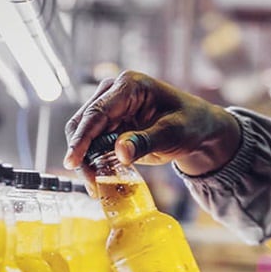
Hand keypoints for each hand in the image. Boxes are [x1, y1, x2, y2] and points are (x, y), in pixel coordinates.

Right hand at [63, 71, 239, 176]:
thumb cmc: (190, 123)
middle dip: (81, 154)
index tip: (72, 161)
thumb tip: (120, 152)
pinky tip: (101, 179)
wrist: (198, 128)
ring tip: (96, 185)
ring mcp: (109, 108)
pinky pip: (92, 144)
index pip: (97, 112)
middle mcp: (113, 92)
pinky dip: (93, 162)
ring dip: (85, 161)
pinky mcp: (109, 125)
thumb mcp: (173, 133)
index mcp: (129, 85)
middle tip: (91, 184)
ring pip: (82, 136)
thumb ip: (146, 141)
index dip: (82, 138)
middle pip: (82, 123)